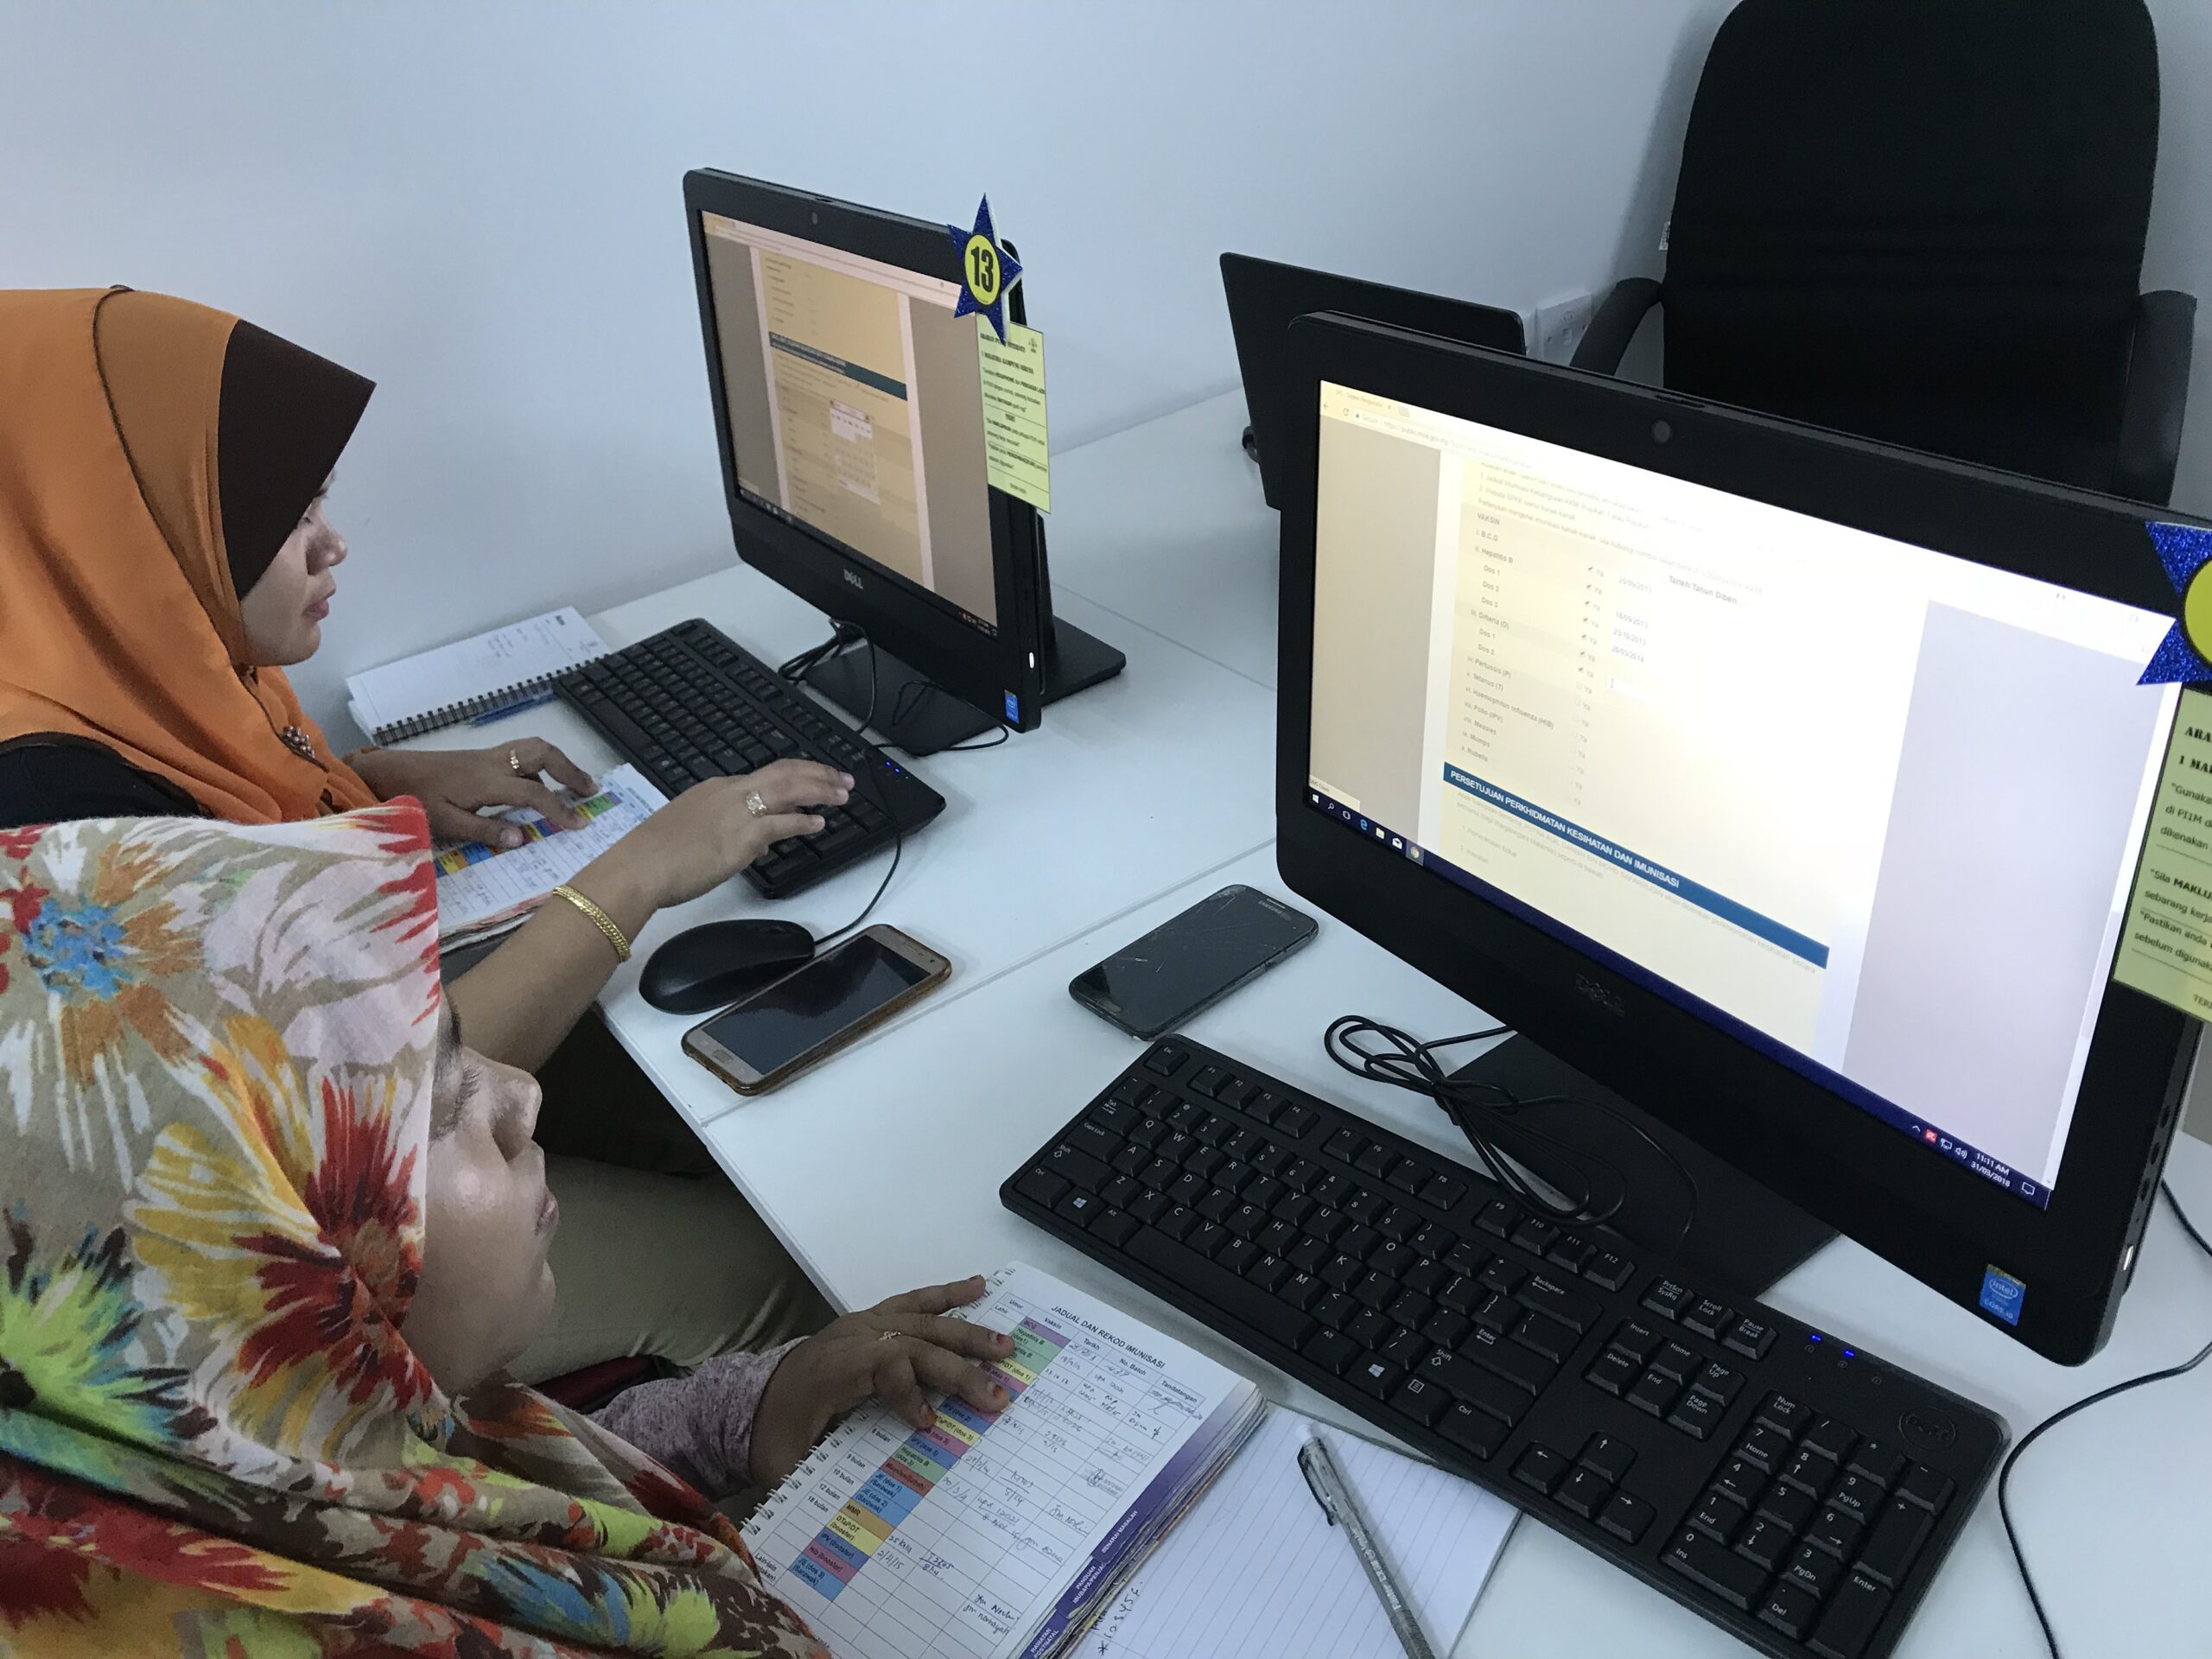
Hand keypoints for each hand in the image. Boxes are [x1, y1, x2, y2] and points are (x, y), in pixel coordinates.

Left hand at [351, 739, 596, 847]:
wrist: (387, 772)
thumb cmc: (413, 798)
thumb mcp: (445, 823)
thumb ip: (485, 831)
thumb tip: (523, 839)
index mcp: (488, 781)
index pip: (535, 793)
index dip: (560, 809)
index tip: (580, 824)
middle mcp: (494, 763)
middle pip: (543, 753)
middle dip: (570, 770)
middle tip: (590, 791)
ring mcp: (488, 757)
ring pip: (533, 748)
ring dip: (559, 762)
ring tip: (575, 783)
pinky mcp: (481, 758)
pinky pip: (521, 754)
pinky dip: (541, 765)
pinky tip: (541, 785)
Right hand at [604, 758, 851, 911]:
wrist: (638, 868)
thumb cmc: (657, 857)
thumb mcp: (694, 832)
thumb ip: (728, 833)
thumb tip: (760, 842)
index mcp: (716, 789)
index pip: (765, 775)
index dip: (797, 776)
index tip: (815, 780)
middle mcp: (729, 793)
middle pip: (784, 772)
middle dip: (818, 773)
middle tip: (842, 778)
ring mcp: (736, 813)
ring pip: (789, 790)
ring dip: (820, 790)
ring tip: (842, 795)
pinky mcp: (741, 837)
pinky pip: (781, 823)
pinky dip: (803, 822)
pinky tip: (818, 824)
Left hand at [749, 1276, 1011, 1486]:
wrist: (749, 1403)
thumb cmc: (773, 1436)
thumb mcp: (787, 1463)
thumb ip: (822, 1474)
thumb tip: (859, 1504)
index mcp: (832, 1369)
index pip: (883, 1364)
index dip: (910, 1391)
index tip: (929, 1425)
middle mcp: (852, 1338)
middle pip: (914, 1342)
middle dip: (958, 1368)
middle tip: (997, 1396)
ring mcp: (864, 1324)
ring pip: (922, 1320)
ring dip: (966, 1333)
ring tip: (1005, 1346)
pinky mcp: (871, 1321)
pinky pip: (914, 1302)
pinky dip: (946, 1295)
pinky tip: (978, 1288)